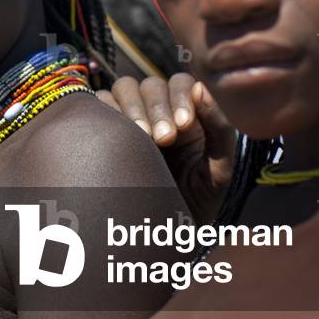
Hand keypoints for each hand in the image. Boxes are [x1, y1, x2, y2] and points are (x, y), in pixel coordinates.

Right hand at [97, 74, 235, 223]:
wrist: (163, 235)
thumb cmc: (195, 202)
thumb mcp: (219, 168)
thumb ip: (219, 127)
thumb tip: (201, 86)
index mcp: (185, 113)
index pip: (179, 82)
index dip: (180, 96)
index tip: (184, 126)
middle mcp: (156, 111)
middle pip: (150, 84)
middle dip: (158, 108)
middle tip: (165, 140)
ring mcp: (127, 118)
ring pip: (124, 88)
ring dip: (134, 107)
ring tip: (143, 137)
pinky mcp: (101, 129)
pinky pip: (99, 105)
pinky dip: (108, 112)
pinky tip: (120, 137)